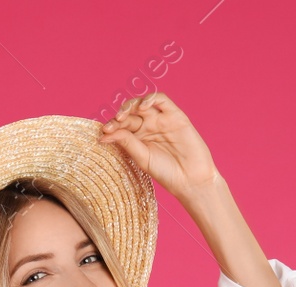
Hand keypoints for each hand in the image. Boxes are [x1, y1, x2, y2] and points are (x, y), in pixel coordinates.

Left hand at [97, 92, 219, 202]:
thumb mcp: (142, 157)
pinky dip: (151, 99)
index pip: (121, 126)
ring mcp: (161, 119)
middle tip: (111, 126)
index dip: (112, 126)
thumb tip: (104, 134)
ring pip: (143, 103)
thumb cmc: (166, 172)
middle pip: (130, 113)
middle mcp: (148, 126)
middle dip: (119, 117)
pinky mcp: (175, 115)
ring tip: (122, 116)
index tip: (104, 133)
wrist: (191, 179)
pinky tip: (143, 107)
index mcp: (137, 138)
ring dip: (130, 105)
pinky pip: (161, 100)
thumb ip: (126, 142)